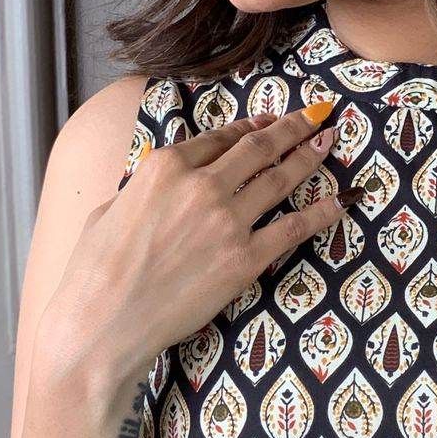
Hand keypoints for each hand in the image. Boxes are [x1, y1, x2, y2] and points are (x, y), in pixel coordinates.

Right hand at [39, 103, 360, 386]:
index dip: (251, 127)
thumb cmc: (94, 272)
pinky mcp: (244, 259)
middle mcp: (201, 185)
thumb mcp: (109, 210)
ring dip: (310, 156)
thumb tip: (156, 187)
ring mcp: (226, 221)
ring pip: (280, 180)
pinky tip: (342, 201)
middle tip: (317, 115)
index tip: (271, 122)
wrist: (105, 322)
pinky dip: (322, 212)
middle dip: (292, 128)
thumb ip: (142, 189)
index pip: (220, 138)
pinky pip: (293, 229)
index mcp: (164, 165)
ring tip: (330, 141)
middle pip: (258, 149)